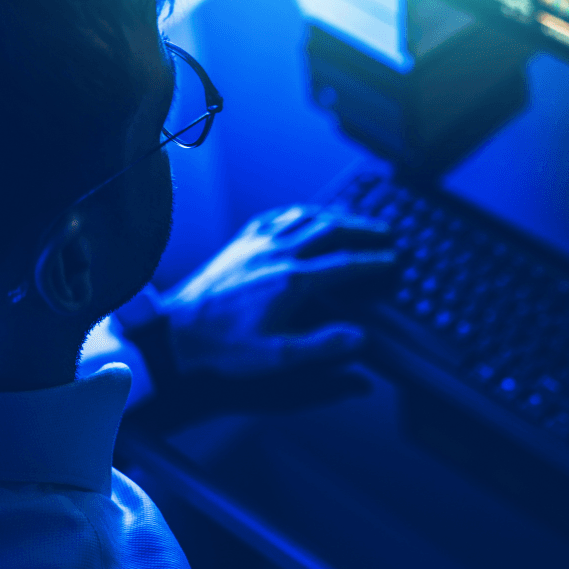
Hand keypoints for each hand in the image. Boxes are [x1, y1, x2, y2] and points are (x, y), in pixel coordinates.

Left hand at [158, 205, 394, 376]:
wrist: (175, 332)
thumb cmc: (223, 346)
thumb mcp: (276, 356)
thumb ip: (322, 346)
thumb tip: (359, 338)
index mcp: (292, 281)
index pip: (345, 264)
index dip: (374, 261)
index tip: (393, 259)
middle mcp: (278, 253)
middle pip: (331, 230)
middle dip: (363, 229)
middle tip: (385, 232)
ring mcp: (258, 244)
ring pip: (305, 216)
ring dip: (335, 214)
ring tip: (353, 219)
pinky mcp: (240, 242)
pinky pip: (275, 216)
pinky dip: (298, 211)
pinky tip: (304, 213)